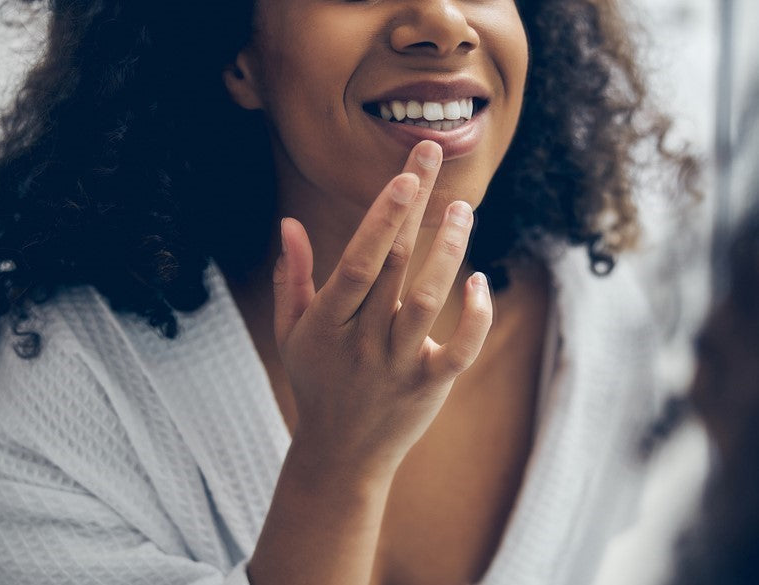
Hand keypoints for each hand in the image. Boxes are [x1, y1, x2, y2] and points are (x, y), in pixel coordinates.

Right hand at [272, 140, 493, 480]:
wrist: (342, 454)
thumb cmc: (316, 381)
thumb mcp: (292, 332)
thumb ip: (292, 277)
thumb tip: (288, 224)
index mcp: (326, 322)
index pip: (359, 261)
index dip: (383, 217)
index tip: (405, 176)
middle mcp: (362, 340)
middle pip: (395, 264)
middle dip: (416, 206)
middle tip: (432, 153)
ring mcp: (398, 365)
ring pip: (429, 299)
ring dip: (449, 250)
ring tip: (462, 208)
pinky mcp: (429, 386)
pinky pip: (462, 349)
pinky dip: (476, 315)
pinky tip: (481, 280)